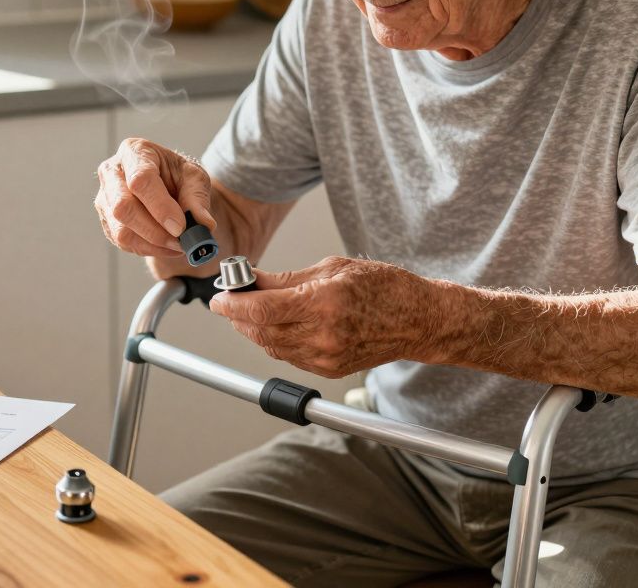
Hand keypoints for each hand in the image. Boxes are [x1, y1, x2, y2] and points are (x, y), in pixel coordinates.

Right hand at [95, 138, 215, 257]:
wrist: (168, 186)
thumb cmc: (178, 176)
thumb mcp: (195, 178)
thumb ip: (198, 198)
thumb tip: (204, 224)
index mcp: (134, 152)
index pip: (140, 180)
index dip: (160, 207)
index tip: (180, 227)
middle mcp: (112, 172)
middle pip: (122, 207)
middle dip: (155, 231)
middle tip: (181, 241)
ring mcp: (105, 198)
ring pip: (121, 231)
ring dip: (153, 244)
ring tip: (179, 244)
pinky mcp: (107, 221)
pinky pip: (123, 243)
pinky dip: (149, 249)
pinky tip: (167, 246)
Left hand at [209, 256, 438, 377]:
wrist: (417, 320)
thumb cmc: (384, 287)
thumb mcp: (333, 267)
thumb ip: (286, 279)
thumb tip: (250, 281)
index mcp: (324, 302)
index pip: (261, 309)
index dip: (232, 303)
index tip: (220, 296)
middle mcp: (323, 334)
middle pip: (260, 330)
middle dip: (238, 315)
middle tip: (229, 299)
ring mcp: (326, 357)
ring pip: (270, 346)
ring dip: (253, 328)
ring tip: (249, 310)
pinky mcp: (328, 370)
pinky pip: (287, 356)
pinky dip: (273, 340)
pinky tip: (274, 325)